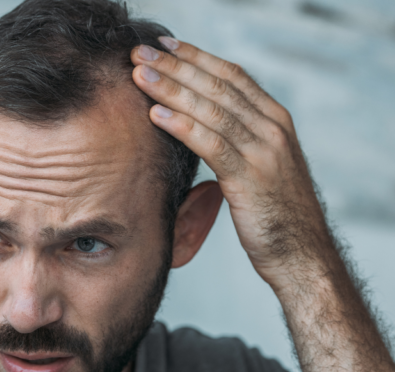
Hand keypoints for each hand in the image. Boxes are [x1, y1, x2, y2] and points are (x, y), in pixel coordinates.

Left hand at [130, 37, 333, 287]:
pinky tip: (155, 115)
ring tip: (139, 76)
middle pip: (217, 86)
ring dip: (171, 89)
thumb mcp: (259, 165)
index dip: (196, 57)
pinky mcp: (251, 178)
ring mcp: (265, 151)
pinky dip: (182, 126)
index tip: (164, 45)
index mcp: (275, 120)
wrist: (302, 255)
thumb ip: (237, 138)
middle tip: (140, 53)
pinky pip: (212, 144)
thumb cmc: (274, 212)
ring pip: (211, 109)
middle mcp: (273, 128)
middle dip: (176, 66)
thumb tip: (199, 121)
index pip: (231, 75)